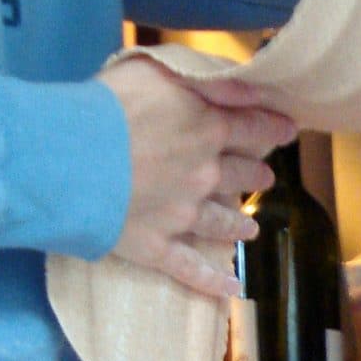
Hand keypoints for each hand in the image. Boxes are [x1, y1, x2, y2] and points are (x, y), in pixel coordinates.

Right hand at [98, 57, 296, 301]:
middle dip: (255, 176)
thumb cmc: (109, 105)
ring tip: (250, 230)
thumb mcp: (160, 71)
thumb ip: (206, 79)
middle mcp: (203, 175)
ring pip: (221, 223)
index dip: (272, 128)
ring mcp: (182, 215)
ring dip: (238, 225)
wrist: (72, 157)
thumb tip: (250, 88)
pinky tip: (230, 290)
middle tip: (265, 179)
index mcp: (206, 129)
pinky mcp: (157, 246)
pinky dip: (212, 282)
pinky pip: (190, 268)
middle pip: (239, 176)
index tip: (288, 131)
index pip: (251, 128)